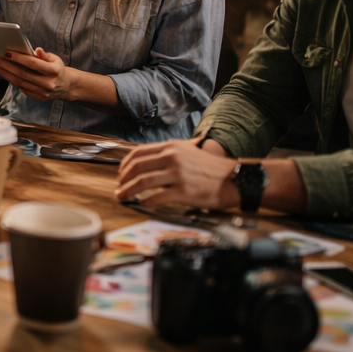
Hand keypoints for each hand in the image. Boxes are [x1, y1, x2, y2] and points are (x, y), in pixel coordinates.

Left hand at [0, 47, 73, 101]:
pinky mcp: (38, 98)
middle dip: (6, 66)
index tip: (6, 53)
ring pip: (19, 82)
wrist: (66, 86)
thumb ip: (44, 55)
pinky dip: (11, 80)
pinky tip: (3, 73)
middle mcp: (48, 83)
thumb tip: (37, 50)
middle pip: (23, 74)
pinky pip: (21, 88)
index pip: (32, 63)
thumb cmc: (57, 69)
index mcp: (54, 71)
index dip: (18, 58)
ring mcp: (43, 92)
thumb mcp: (55, 59)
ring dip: (5, 74)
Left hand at [115, 138, 237, 207]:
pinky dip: (146, 201)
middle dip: (123, 179)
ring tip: (123, 196)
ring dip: (128, 191)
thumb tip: (145, 160)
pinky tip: (143, 204)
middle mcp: (172, 158)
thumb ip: (167, 153)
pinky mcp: (183, 192)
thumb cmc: (210, 167)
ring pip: (143, 182)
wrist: (234, 178)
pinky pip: (157, 197)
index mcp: (171, 147)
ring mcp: (177, 175)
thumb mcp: (187, 151)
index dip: (124, 165)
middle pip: (137, 167)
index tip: (121, 174)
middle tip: (119, 187)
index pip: (138, 153)